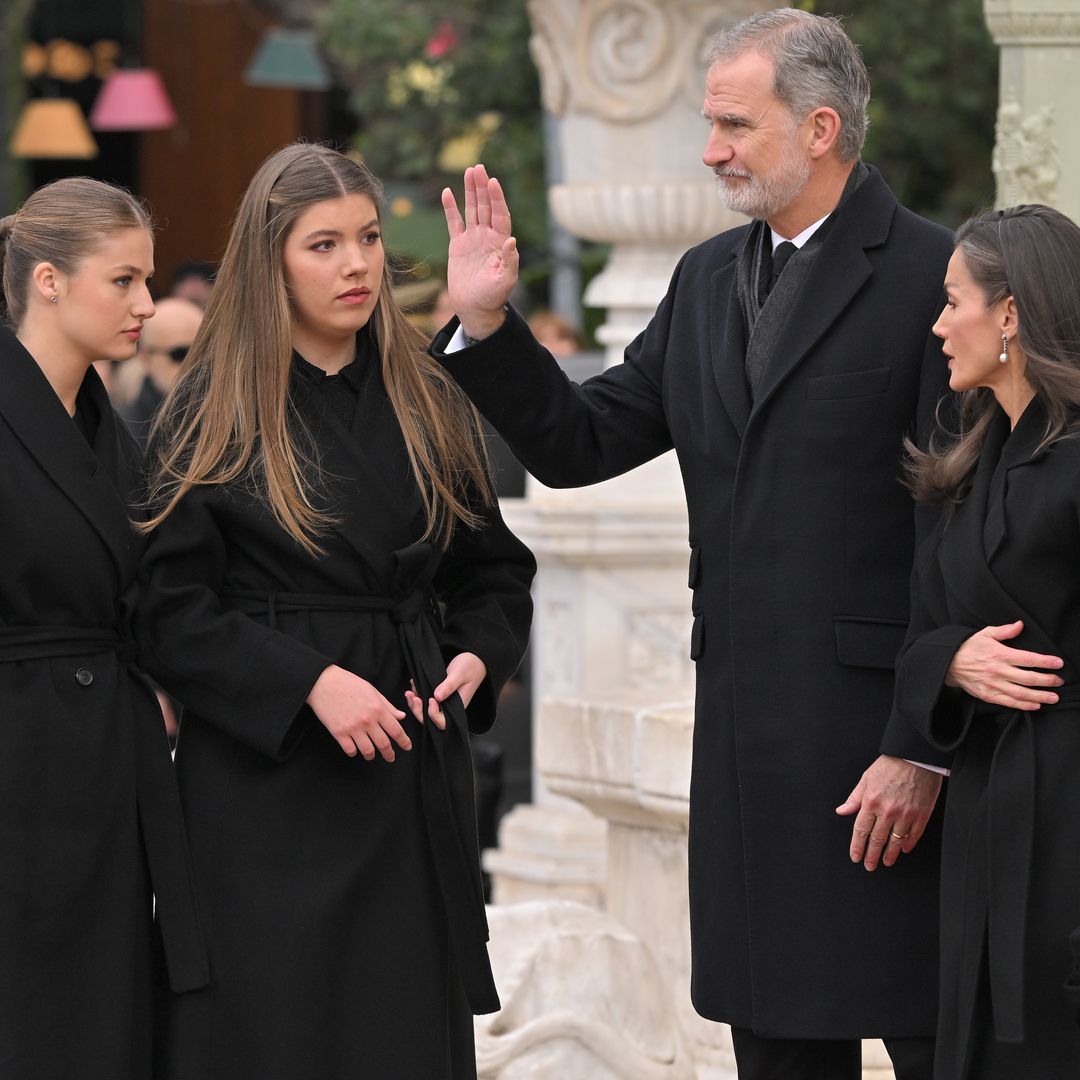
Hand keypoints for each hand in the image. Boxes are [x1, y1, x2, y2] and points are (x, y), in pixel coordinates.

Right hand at [307, 665, 410, 761]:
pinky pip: (350, 750)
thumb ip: (387, 706)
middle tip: (391, 757)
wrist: (324, 683)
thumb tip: (401, 716)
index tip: (407, 747)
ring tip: (371, 755)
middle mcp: (367, 720)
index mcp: (378, 709)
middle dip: (389, 754)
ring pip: (368, 750)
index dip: (404, 741)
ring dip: (371, 755)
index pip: (396, 730)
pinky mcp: (338, 733)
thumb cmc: (349, 684)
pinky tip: (355, 750)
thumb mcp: (372, 691)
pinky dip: (354, 753)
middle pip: (383, 744)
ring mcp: (353, 728)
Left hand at [403, 651, 486, 730]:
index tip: (431, 699)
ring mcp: (444, 703)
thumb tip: (437, 697)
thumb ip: (449, 685)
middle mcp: (450, 709)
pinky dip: (417, 696)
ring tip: (409, 693)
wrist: (473, 660)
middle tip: (413, 698)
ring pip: (426, 713)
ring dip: (415, 705)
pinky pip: (425, 702)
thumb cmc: (470, 666)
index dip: (433, 715)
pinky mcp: (439, 697)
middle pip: (431, 721)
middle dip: (419, 712)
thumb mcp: (460, 673)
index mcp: (458, 707)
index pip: (443, 722)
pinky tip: (414, 686)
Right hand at [442, 164, 518, 340]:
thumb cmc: (493, 297)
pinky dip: (451, 208)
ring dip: (471, 191)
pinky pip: (454, 222)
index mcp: (500, 243)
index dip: (497, 198)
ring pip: (472, 209)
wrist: (475, 308)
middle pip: (486, 206)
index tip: (493, 182)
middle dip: (483, 187)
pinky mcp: (458, 245)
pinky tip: (448, 192)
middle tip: (479, 168)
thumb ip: (510, 262)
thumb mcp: (505, 281)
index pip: (500, 215)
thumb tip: (511, 240)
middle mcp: (488, 237)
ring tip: (470, 171)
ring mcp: (473, 239)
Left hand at [836, 755, 942, 870]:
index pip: (861, 830)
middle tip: (869, 866)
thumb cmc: (890, 765)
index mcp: (871, 801)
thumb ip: (854, 798)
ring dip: (890, 854)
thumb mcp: (866, 778)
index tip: (856, 857)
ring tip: (886, 862)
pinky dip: (908, 845)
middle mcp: (887, 811)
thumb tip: (842, 811)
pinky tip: (904, 850)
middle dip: (872, 855)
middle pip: (877, 839)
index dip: (857, 846)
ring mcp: (906, 814)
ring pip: (896, 841)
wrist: (915, 757)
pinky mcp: (921, 815)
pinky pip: (914, 835)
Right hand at [946, 620, 1062, 709]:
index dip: (1046, 662)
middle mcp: (998, 670)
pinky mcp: (988, 695)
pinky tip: (1035, 705)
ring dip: (1040, 696)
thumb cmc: (968, 647)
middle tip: (1059, 681)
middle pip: (1029, 678)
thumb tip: (1020, 624)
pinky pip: (1009, 702)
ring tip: (1054, 697)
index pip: (1028, 659)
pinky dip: (1024, 705)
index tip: (1058, 663)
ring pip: (1022, 693)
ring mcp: (993, 684)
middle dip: (1048, 681)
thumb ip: (1004, 630)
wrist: (948, 663)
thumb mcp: (984, 634)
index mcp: (999, 654)